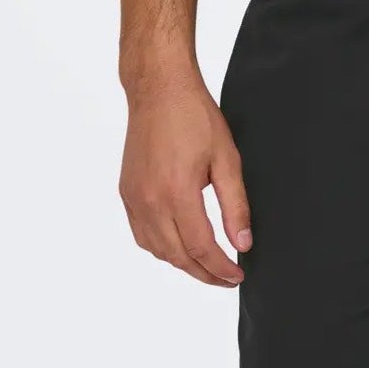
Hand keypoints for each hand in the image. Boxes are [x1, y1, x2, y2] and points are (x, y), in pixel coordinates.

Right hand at [118, 73, 251, 285]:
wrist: (159, 89)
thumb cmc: (194, 116)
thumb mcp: (226, 158)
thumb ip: (236, 205)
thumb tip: (243, 243)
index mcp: (177, 193)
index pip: (201, 248)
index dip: (221, 269)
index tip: (238, 276)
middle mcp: (150, 201)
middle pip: (178, 256)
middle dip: (205, 273)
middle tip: (227, 278)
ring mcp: (134, 199)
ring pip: (157, 250)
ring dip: (182, 263)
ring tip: (207, 265)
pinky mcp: (126, 193)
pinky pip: (142, 235)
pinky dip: (161, 248)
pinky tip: (179, 245)